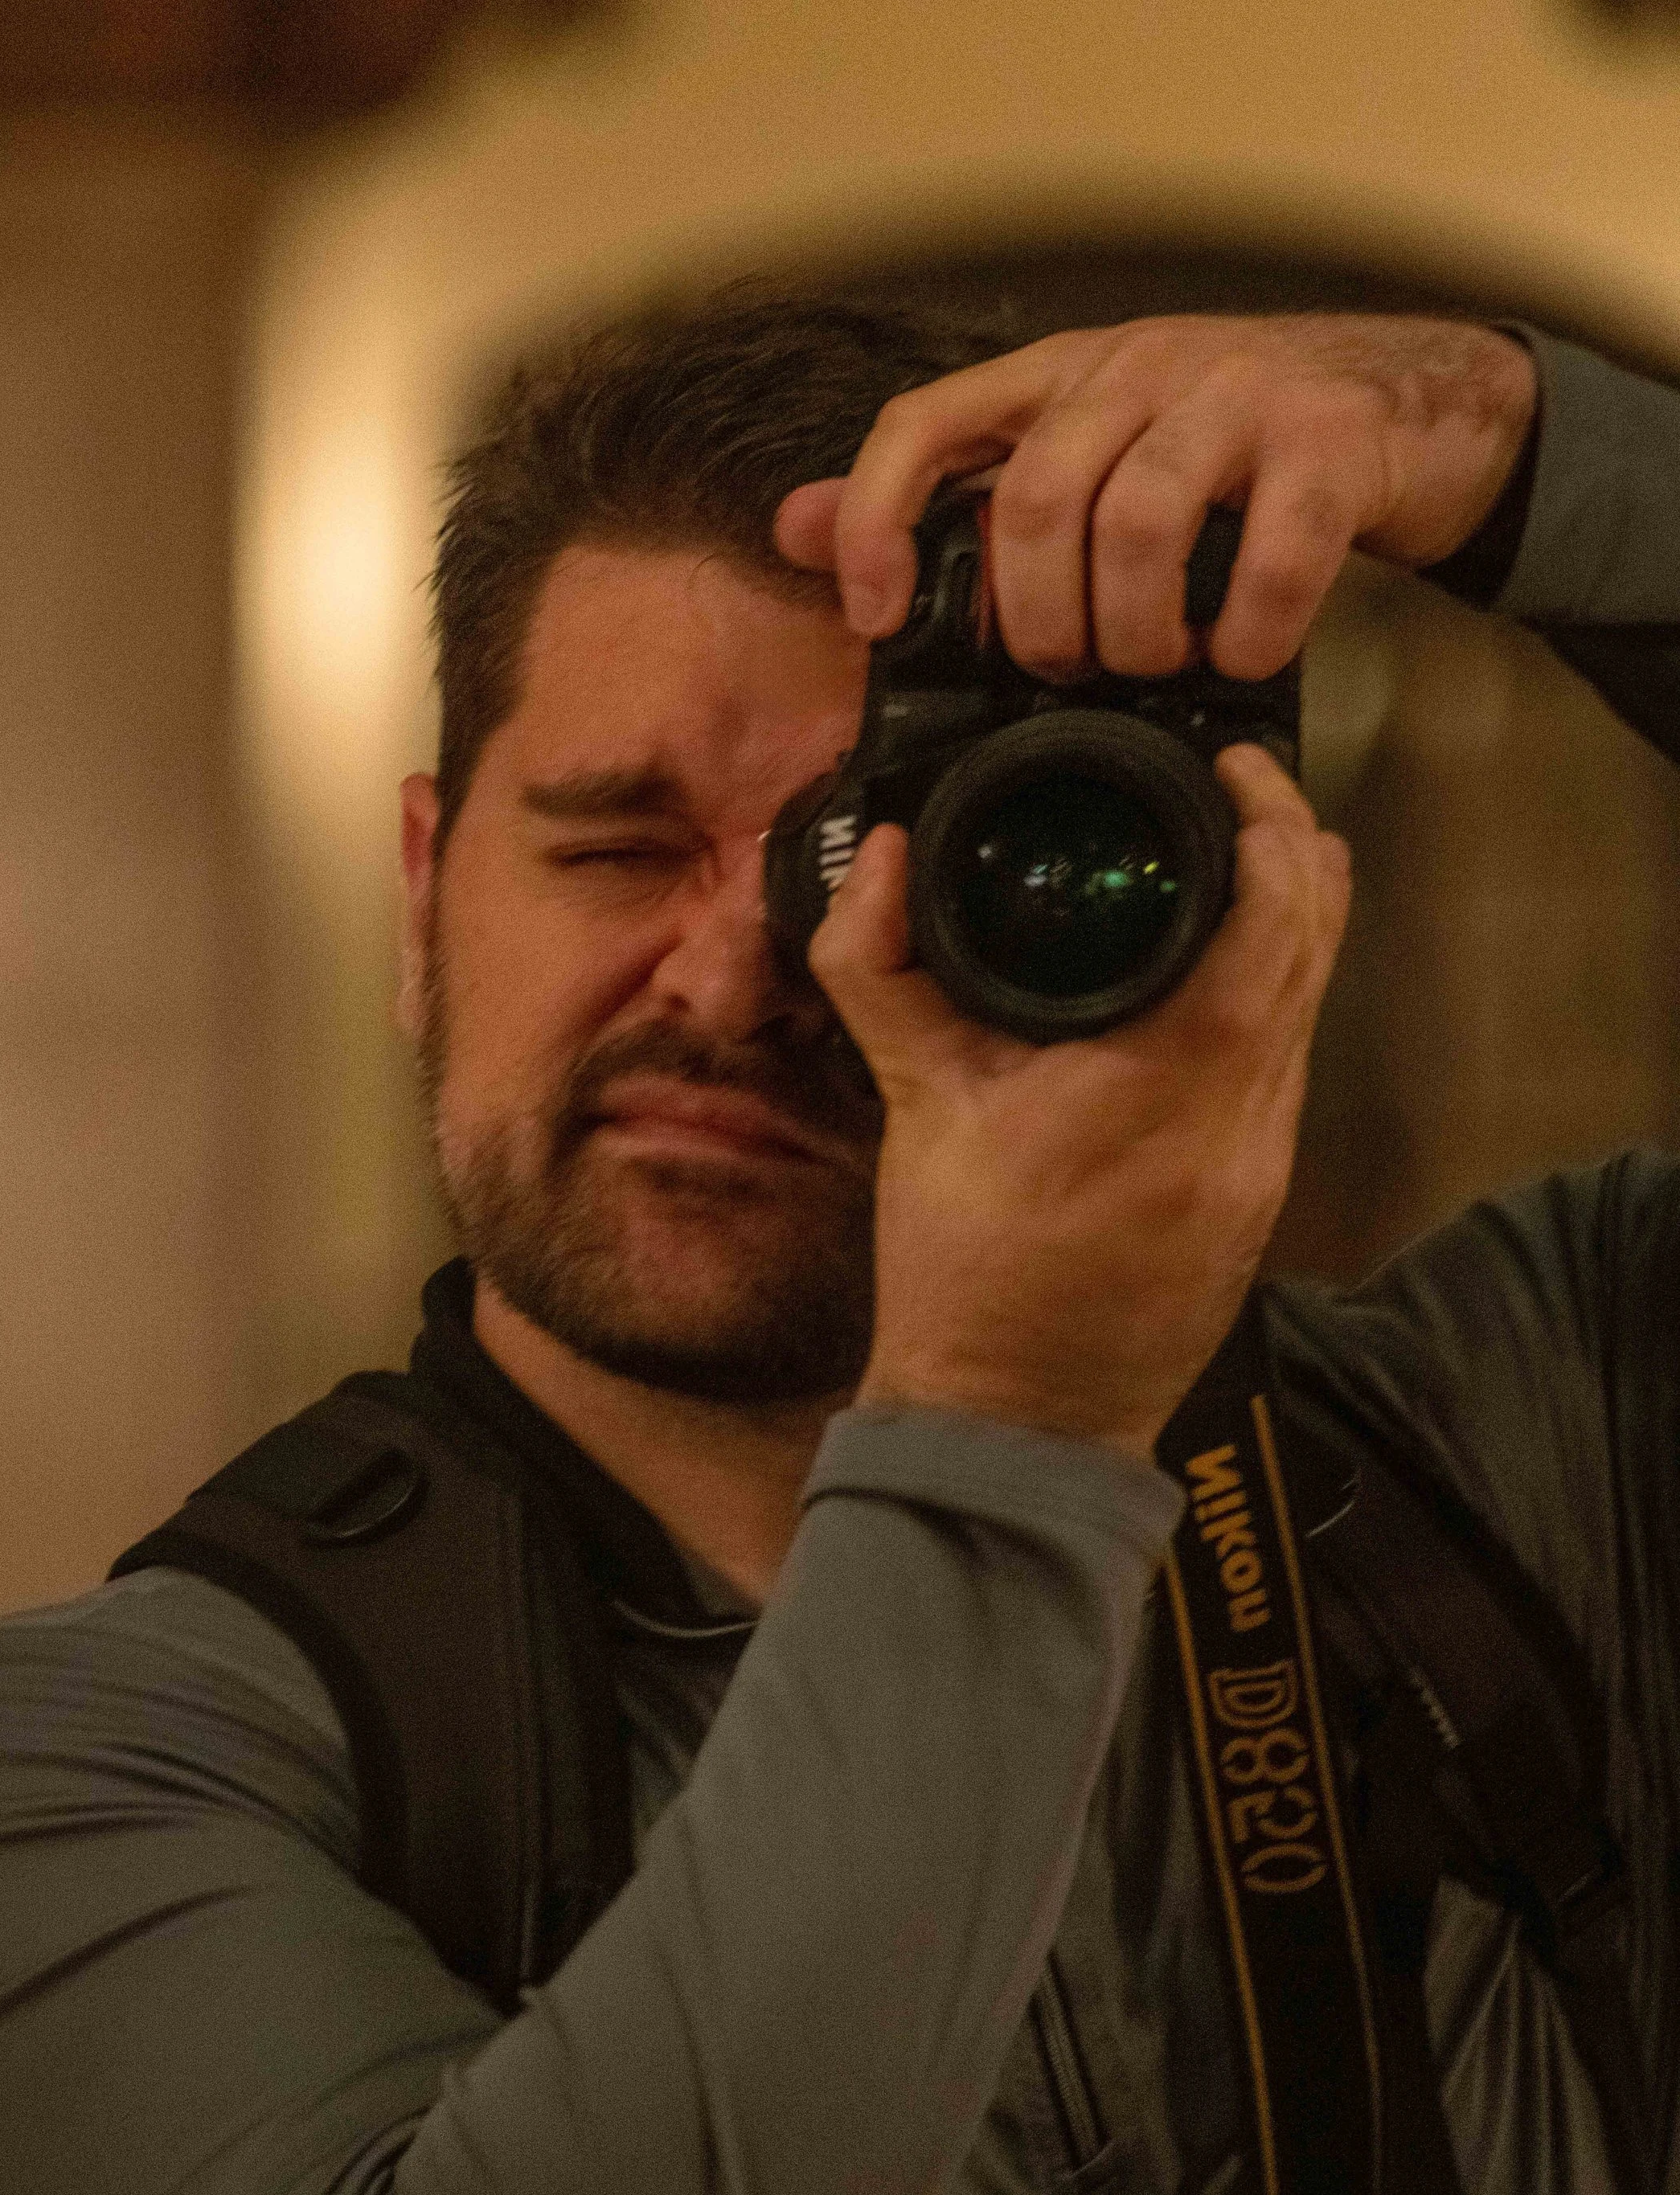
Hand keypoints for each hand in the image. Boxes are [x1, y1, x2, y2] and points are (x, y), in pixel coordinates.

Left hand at [775, 313, 1536, 681]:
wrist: (1411, 396)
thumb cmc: (1231, 441)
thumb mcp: (1085, 445)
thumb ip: (953, 488)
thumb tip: (793, 527)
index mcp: (1059, 374)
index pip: (924, 423)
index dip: (878, 522)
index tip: (877, 618)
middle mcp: (1137, 368)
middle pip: (1036, 498)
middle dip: (1034, 616)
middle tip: (1062, 669)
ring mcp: (1238, 396)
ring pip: (1140, 524)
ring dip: (1132, 629)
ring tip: (1151, 665)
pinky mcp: (1329, 444)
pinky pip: (1269, 558)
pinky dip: (1247, 632)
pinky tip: (1240, 654)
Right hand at [807, 746, 1350, 1458]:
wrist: (1015, 1424)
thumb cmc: (963, 1280)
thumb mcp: (913, 1110)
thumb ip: (881, 970)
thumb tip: (873, 855)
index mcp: (1160, 1090)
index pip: (1272, 923)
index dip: (1270, 826)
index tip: (1233, 770)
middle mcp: (1241, 1125)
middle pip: (1320, 947)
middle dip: (1295, 848)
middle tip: (1236, 788)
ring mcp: (1263, 1164)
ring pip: (1314, 1000)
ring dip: (1290, 917)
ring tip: (1229, 854)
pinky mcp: (1261, 1191)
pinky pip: (1288, 1055)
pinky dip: (1269, 988)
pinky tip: (1212, 966)